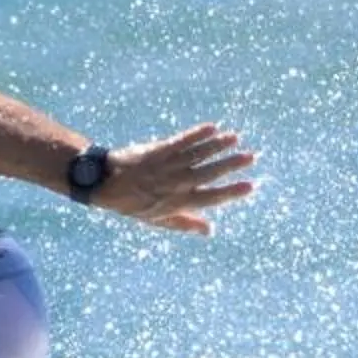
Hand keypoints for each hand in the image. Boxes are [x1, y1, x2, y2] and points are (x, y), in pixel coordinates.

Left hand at [100, 122, 253, 232]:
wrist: (105, 184)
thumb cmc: (134, 204)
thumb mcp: (158, 220)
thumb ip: (186, 223)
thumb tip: (211, 231)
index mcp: (178, 202)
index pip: (210, 198)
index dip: (231, 193)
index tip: (251, 186)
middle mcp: (175, 184)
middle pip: (208, 173)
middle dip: (230, 165)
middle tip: (251, 157)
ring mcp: (167, 166)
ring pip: (197, 154)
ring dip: (217, 145)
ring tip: (235, 138)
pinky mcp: (159, 150)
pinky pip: (181, 141)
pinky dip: (197, 134)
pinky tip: (212, 127)